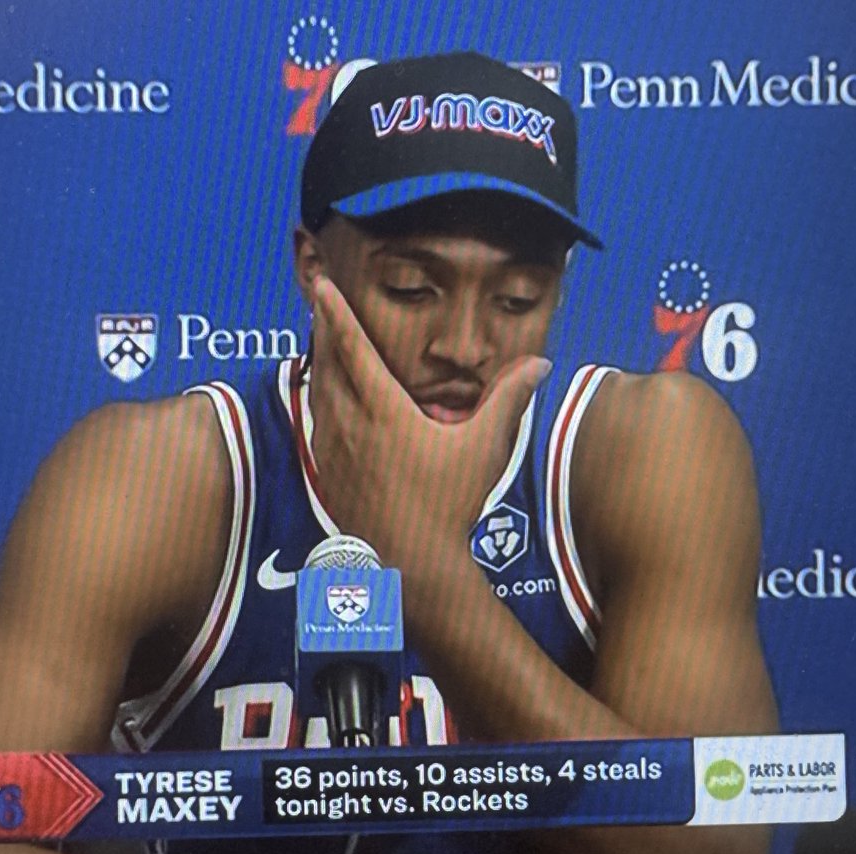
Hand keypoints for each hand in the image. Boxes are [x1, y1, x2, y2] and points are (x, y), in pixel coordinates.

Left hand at [307, 276, 550, 572]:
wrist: (412, 564)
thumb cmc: (449, 504)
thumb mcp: (483, 447)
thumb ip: (508, 400)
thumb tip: (539, 363)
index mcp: (385, 412)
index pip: (354, 349)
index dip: (337, 314)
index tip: (322, 287)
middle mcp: (351, 425)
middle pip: (327, 365)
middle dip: (322, 330)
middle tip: (318, 302)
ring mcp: (333, 451)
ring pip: (317, 394)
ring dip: (319, 364)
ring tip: (322, 342)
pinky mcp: (326, 474)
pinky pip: (316, 424)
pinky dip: (318, 401)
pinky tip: (324, 399)